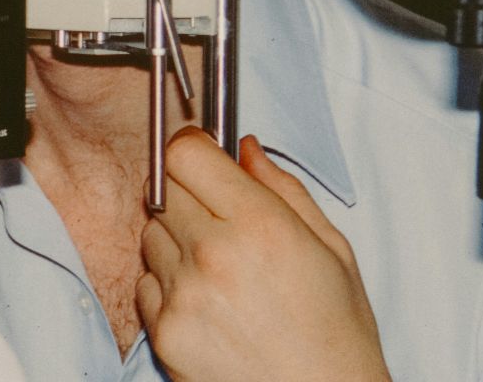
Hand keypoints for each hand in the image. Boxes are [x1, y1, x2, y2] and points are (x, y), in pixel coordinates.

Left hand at [137, 131, 389, 381]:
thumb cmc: (337, 334)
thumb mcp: (332, 250)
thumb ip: (283, 189)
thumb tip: (244, 148)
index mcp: (261, 225)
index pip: (185, 154)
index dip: (194, 151)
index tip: (204, 159)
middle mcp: (214, 255)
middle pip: (161, 189)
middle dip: (186, 195)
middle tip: (217, 218)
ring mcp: (184, 296)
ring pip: (150, 235)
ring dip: (174, 241)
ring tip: (220, 271)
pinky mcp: (165, 333)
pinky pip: (145, 284)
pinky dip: (167, 287)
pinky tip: (208, 304)